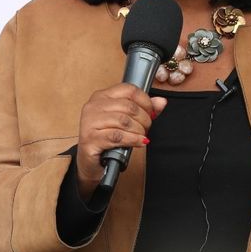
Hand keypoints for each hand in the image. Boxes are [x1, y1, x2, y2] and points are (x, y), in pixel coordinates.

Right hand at [76, 84, 165, 199]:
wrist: (91, 162)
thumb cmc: (106, 139)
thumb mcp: (125, 121)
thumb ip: (143, 110)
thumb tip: (161, 102)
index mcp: (101, 97)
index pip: (128, 90)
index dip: (145, 101)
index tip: (151, 113)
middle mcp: (93, 106)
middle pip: (128, 106)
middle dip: (144, 119)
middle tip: (146, 128)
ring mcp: (89, 122)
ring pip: (124, 121)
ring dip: (139, 130)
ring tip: (142, 136)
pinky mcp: (90, 139)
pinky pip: (117, 136)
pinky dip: (133, 139)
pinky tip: (139, 142)